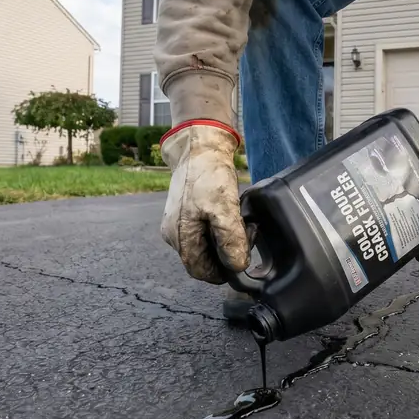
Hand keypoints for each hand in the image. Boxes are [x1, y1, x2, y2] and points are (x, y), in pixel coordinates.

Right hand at [159, 121, 250, 282]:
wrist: (199, 146)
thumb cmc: (208, 174)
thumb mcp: (224, 208)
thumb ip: (231, 240)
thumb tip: (237, 266)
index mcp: (179, 236)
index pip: (200, 271)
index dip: (223, 271)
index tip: (242, 259)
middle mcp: (173, 234)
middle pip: (202, 260)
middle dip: (225, 255)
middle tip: (245, 237)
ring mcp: (178, 223)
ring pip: (204, 246)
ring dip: (224, 241)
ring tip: (239, 225)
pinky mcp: (185, 213)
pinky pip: (203, 232)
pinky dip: (219, 230)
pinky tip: (230, 216)